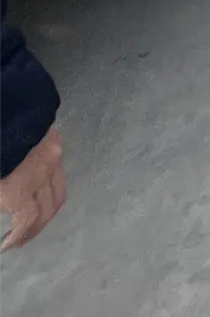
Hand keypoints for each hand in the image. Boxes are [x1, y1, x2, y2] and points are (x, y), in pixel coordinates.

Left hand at [0, 127, 64, 250]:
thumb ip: (0, 197)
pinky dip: (50, 185)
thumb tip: (3, 204)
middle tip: (21, 237)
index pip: (27, 222)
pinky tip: (37, 184)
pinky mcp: (54, 140)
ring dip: (48, 209)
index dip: (18, 238)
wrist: (7, 108)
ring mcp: (52, 157)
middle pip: (48, 210)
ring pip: (59, 191)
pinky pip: (58, 169)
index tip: (5, 246)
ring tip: (33, 216)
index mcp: (20, 190)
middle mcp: (42, 177)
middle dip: (34, 229)